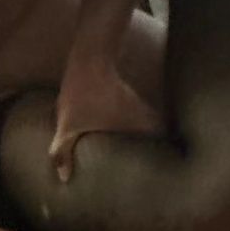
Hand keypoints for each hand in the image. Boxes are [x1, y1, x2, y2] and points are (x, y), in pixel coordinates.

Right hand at [50, 60, 159, 182]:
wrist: (93, 51)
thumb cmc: (106, 90)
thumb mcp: (131, 115)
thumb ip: (149, 129)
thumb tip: (170, 140)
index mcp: (68, 128)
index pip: (59, 154)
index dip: (63, 166)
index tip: (65, 178)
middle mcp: (61, 113)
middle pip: (59, 134)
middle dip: (66, 145)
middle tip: (74, 153)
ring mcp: (64, 93)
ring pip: (66, 114)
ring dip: (74, 122)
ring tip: (86, 127)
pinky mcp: (73, 78)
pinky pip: (76, 97)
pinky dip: (84, 104)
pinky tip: (95, 101)